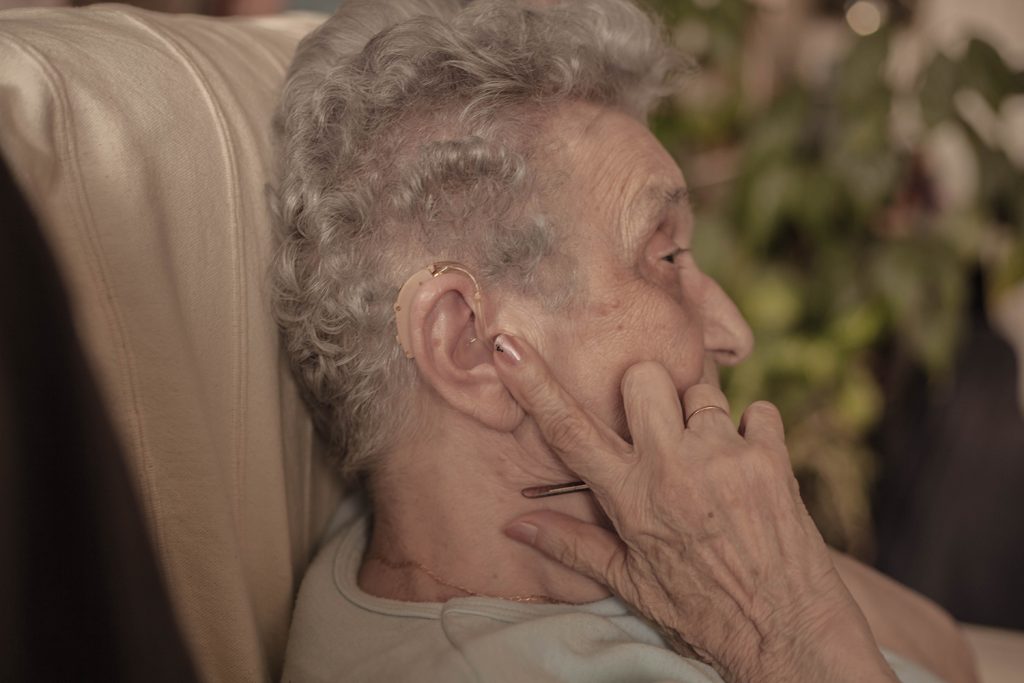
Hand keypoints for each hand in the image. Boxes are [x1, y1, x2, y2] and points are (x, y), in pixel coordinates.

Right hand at [493, 334, 898, 682]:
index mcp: (631, 498)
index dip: (534, 385)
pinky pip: (757, 409)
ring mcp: (725, 458)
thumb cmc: (704, 610)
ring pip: (701, 392)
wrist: (790, 633)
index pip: (570, 432)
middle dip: (647, 393)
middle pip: (643, 377)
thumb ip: (572, 544)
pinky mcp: (772, 458)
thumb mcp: (631, 582)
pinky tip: (748, 468)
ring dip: (701, 418)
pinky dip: (753, 431)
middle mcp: (674, 468)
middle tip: (660, 430)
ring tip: (710, 463)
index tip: (507, 345)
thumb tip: (514, 523)